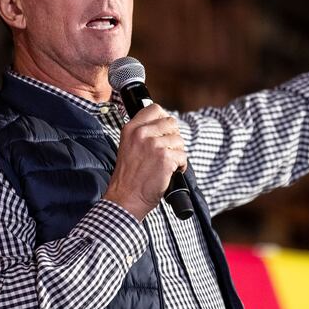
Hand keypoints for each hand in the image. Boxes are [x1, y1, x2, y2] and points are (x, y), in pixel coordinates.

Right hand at [104, 104, 187, 221]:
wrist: (125, 198)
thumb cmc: (128, 178)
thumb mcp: (128, 147)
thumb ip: (142, 134)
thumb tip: (164, 125)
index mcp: (131, 129)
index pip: (154, 109)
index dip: (164, 119)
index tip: (164, 131)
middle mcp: (142, 134)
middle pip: (171, 123)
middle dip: (173, 137)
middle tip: (167, 151)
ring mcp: (154, 145)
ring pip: (179, 141)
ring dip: (177, 153)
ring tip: (167, 165)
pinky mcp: (165, 158)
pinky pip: (183, 156)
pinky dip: (181, 166)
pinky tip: (171, 172)